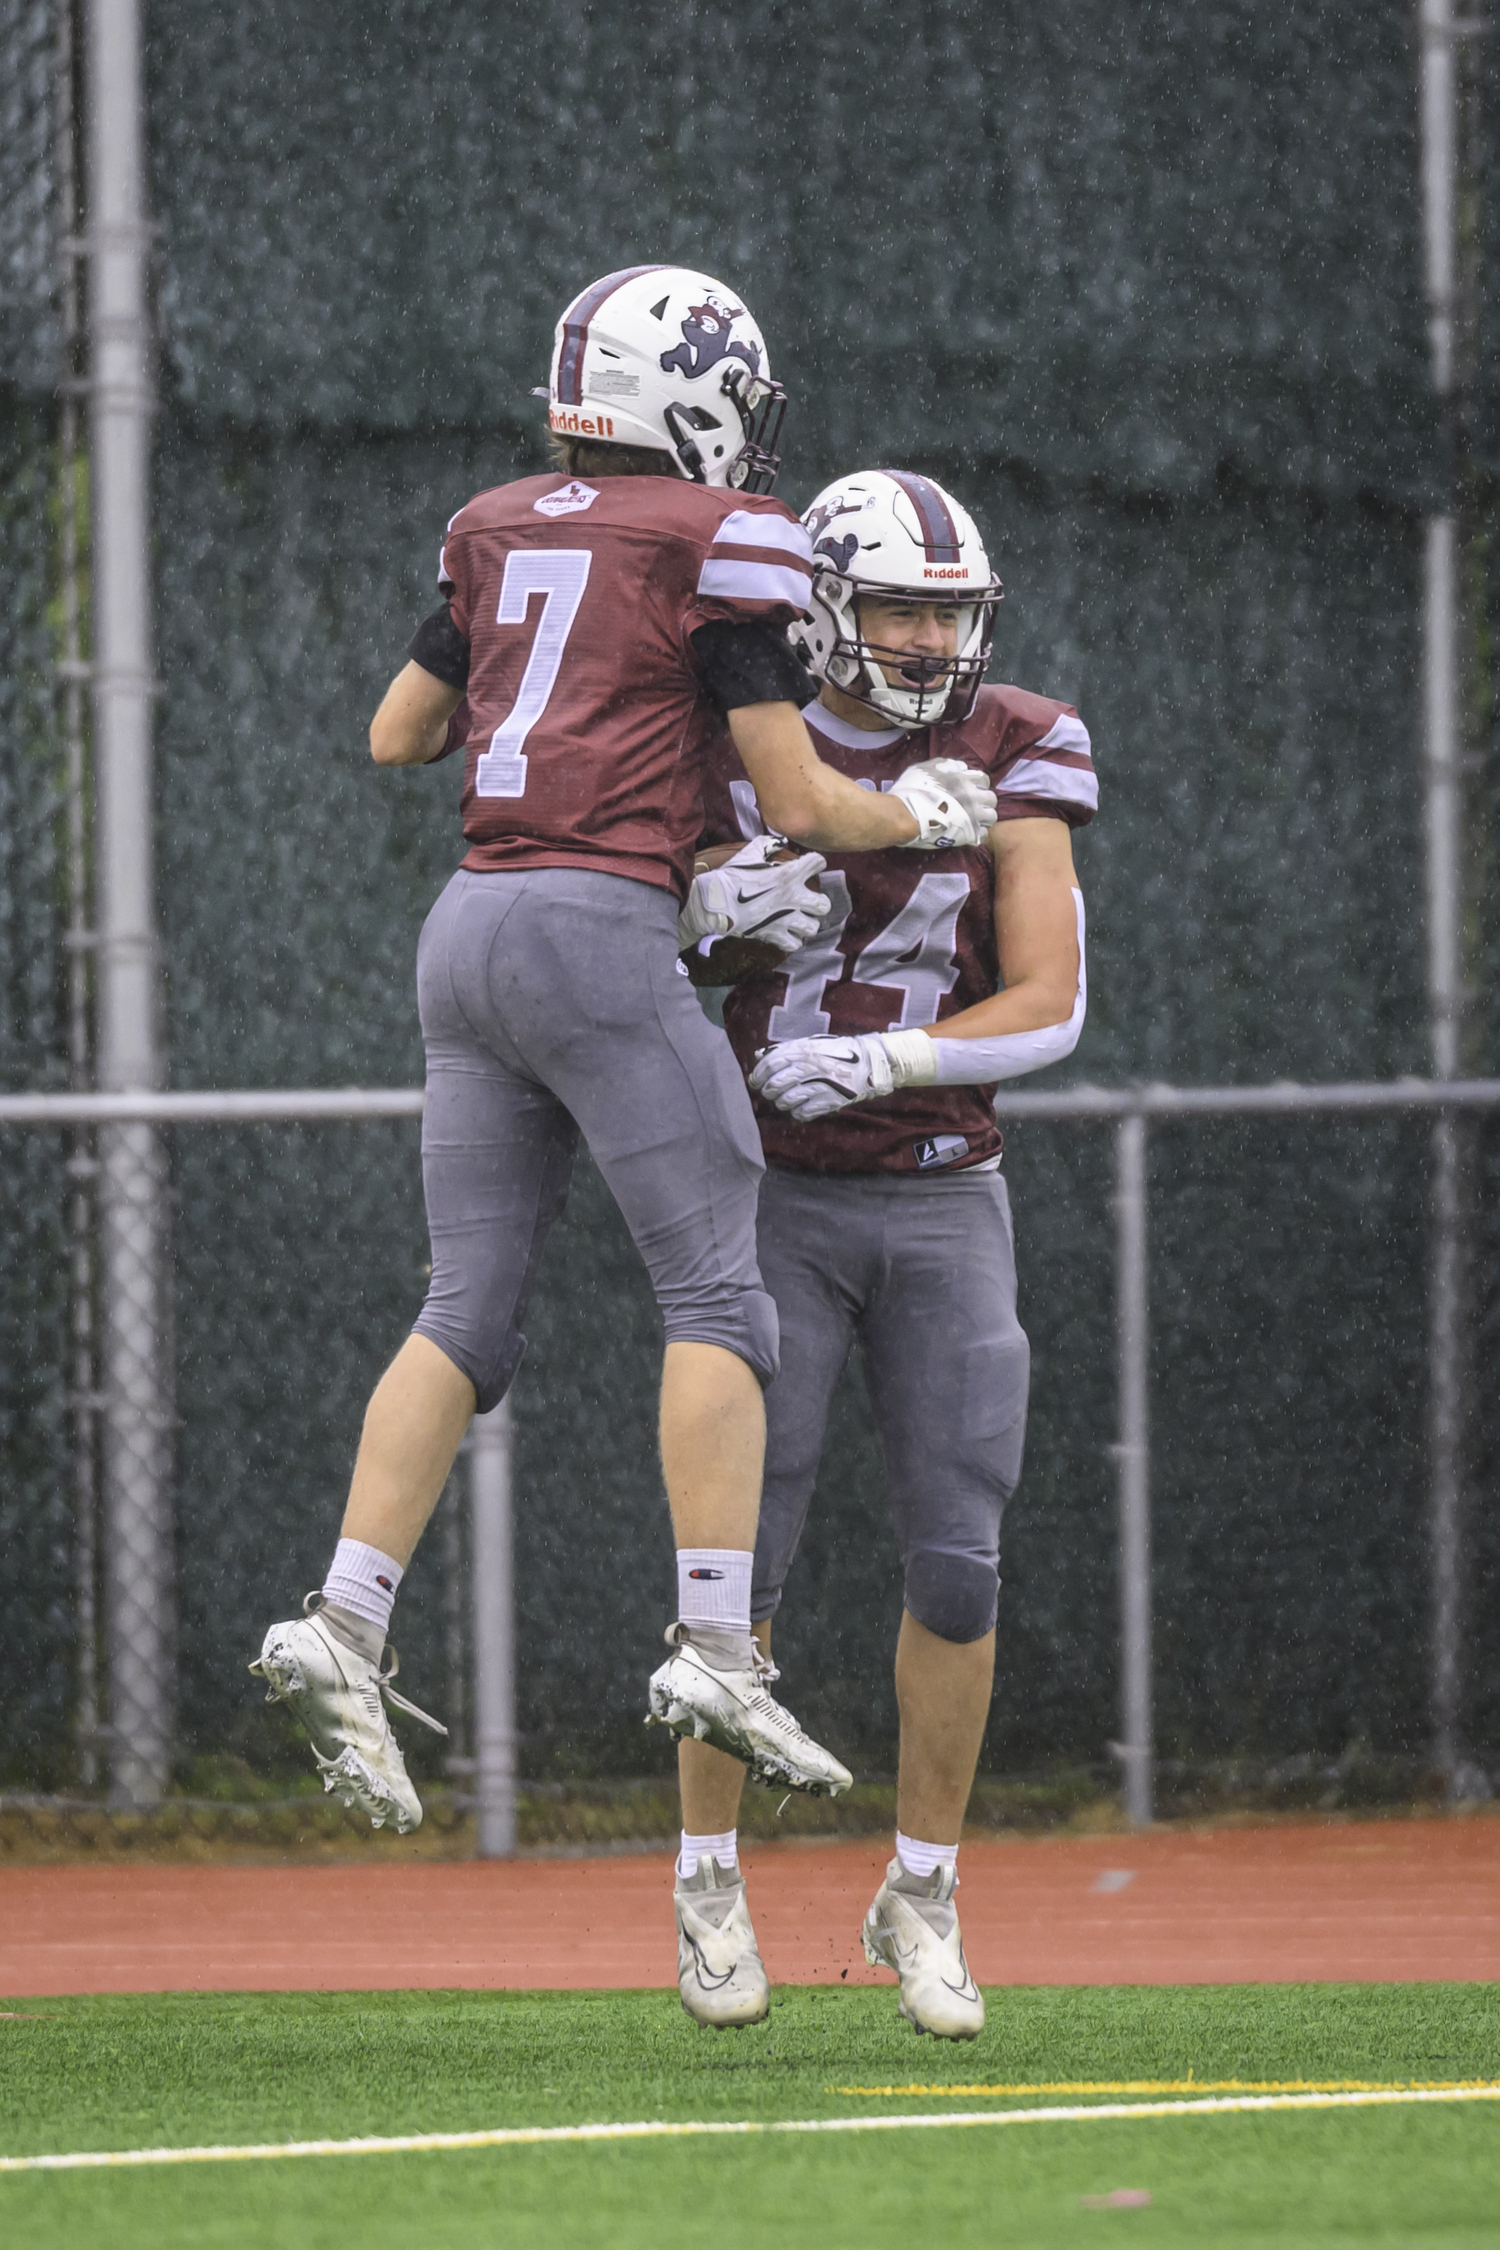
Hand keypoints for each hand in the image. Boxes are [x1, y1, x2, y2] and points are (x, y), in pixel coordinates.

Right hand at [678, 837, 830, 952]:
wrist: (715, 903)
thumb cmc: (731, 877)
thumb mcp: (748, 854)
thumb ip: (766, 845)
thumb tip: (780, 841)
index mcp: (789, 874)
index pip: (818, 863)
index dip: (816, 863)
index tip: (810, 865)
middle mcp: (793, 897)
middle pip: (823, 905)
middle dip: (819, 904)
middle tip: (808, 902)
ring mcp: (785, 919)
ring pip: (812, 928)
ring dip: (806, 924)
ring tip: (799, 921)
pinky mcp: (774, 935)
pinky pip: (794, 944)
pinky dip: (791, 940)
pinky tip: (786, 933)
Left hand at [748, 1029, 936, 1120]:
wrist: (871, 1063)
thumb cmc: (838, 1052)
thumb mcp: (812, 1044)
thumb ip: (786, 1049)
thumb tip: (758, 1055)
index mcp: (804, 1050)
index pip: (770, 1063)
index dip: (758, 1074)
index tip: (754, 1081)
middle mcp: (809, 1067)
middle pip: (775, 1085)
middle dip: (768, 1091)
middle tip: (770, 1092)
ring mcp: (819, 1085)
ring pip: (786, 1101)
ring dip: (781, 1103)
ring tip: (785, 1100)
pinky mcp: (829, 1101)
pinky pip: (802, 1113)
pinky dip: (797, 1113)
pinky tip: (801, 1107)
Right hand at [889, 758, 997, 849]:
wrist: (906, 815)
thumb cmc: (912, 790)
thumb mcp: (925, 768)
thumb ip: (945, 765)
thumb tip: (960, 766)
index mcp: (963, 780)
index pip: (983, 779)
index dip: (978, 784)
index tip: (971, 789)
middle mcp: (972, 797)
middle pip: (991, 798)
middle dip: (984, 801)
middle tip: (973, 805)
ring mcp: (972, 817)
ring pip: (991, 817)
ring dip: (984, 817)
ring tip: (973, 820)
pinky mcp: (968, 834)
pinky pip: (983, 834)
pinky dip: (978, 833)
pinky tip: (969, 832)